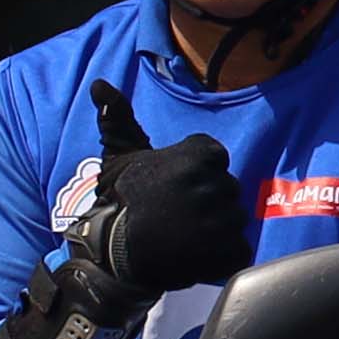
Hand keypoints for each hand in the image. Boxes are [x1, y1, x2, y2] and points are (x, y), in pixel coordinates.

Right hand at [75, 83, 249, 308]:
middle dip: (205, 199)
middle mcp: (215, 184)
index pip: (214, 157)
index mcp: (198, 156)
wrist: (111, 254)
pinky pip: (239, 248)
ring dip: (214, 227)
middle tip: (174, 212)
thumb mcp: (119, 156)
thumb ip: (119, 119)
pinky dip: (222, 254)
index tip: (170, 187)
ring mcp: (225, 219)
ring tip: (182, 233)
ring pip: (233, 218)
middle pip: (226, 188)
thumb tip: (100, 85)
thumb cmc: (118, 200)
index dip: (192, 173)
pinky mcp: (230, 250)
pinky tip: (194, 253)